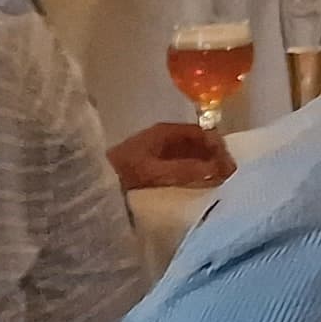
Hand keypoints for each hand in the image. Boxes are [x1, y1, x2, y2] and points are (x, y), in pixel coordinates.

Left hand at [107, 121, 231, 192]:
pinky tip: (199, 189)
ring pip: (192, 158)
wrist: (89, 186)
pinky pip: (182, 169)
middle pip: (200, 145)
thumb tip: (219, 170)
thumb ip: (186, 169)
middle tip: (229, 179)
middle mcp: (165, 140)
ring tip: (218, 186)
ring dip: (206, 169)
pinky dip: (195, 177)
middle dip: (216, 159)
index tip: (231, 167)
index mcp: (166, 132)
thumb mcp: (155, 171)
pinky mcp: (153, 171)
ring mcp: (159, 155)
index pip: (203, 133)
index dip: (219, 147)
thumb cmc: (121, 173)